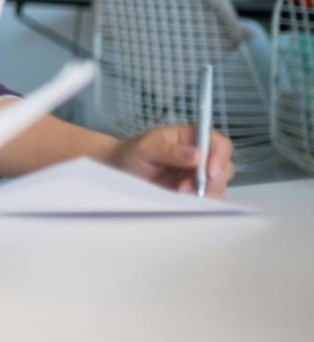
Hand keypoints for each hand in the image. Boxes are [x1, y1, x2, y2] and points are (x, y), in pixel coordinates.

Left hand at [104, 124, 234, 197]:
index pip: (219, 143)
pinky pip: (207, 200)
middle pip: (224, 168)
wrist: (119, 171)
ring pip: (218, 187)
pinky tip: (181, 202)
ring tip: (178, 195)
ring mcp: (199, 176)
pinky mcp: (194, 193)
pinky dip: (198, 204)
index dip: (220, 157)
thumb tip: (197, 155)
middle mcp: (201, 156)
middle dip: (210, 182)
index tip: (210, 173)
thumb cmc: (132, 153)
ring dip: (203, 194)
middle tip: (185, 189)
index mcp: (192, 137)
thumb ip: (169, 150)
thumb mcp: (146, 147)